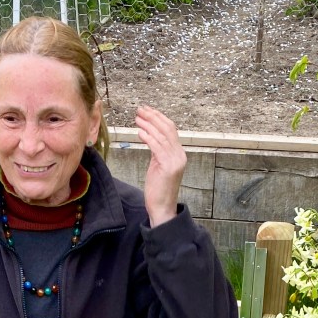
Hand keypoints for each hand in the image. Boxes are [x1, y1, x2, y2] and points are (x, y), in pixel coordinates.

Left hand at [135, 105, 185, 227]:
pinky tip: (139, 132)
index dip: (159, 118)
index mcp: (179, 154)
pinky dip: (148, 137)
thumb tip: (149, 136)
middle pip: (168, 129)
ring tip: (137, 118)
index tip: (147, 111)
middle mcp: (180, 155)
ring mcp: (175, 161)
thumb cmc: (158, 189)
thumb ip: (157, 152)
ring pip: (162, 136)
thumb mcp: (158, 166)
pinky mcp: (168, 167)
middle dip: (153, 117)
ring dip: (148, 125)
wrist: (162, 208)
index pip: (171, 130)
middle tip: (140, 109)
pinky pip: (157, 147)